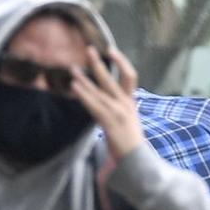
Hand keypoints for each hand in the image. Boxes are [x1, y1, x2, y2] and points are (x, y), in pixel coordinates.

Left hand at [71, 46, 143, 163]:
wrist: (137, 161)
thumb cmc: (130, 143)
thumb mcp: (127, 121)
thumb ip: (118, 109)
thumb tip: (105, 100)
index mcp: (130, 102)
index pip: (130, 76)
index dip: (121, 61)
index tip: (110, 50)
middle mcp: (125, 104)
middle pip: (111, 78)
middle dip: (99, 63)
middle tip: (88, 49)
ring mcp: (118, 113)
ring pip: (99, 91)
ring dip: (84, 79)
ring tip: (72, 69)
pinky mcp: (110, 122)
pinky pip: (94, 105)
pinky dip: (84, 94)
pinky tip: (74, 86)